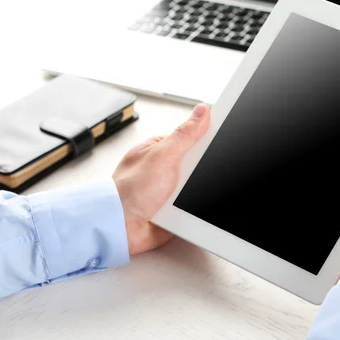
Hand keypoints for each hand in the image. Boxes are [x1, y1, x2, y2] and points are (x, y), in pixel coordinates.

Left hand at [113, 104, 209, 255]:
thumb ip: (185, 134)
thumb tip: (202, 112)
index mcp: (158, 150)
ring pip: (195, 188)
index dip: (206, 140)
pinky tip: (185, 211)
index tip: (219, 143)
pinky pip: (191, 208)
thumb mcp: (163, 155)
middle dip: (198, 173)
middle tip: (189, 178)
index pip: (190, 139)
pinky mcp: (171, 212)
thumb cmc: (130, 191)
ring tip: (181, 198)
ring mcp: (167, 191)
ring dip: (194, 195)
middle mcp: (163, 170)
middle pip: (196, 165)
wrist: (120, 228)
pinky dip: (191, 211)